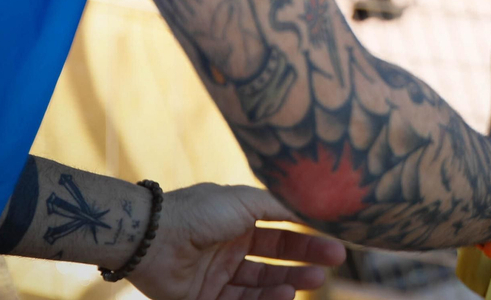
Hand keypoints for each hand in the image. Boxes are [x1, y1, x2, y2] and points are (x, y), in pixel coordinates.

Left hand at [127, 184, 345, 299]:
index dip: (308, 242)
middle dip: (303, 265)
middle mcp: (231, 249)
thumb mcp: (246, 201)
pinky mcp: (203, 298)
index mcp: (240, 222)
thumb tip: (313, 207)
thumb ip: (280, 206)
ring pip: (260, 286)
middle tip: (330, 269)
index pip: (282, 235)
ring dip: (287, 284)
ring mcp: (217, 276)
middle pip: (275, 263)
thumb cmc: (201, 212)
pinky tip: (285, 295)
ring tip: (312, 282)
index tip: (336, 248)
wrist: (154, 237)